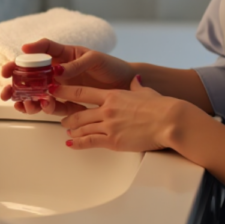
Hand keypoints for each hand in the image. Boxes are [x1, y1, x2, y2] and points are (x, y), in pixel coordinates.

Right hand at [0, 38, 135, 116]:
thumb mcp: (95, 60)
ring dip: (26, 98)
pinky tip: (36, 107)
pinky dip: (40, 106)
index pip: (44, 49)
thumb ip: (76, 65)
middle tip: (5, 88)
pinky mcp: (66, 101)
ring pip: (37, 91)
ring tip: (22, 103)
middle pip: (32, 74)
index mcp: (65, 54)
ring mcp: (61, 86)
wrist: (124, 85)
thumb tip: (57, 72)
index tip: (18, 55)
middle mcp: (59, 69)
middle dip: (16, 81)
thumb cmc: (111, 67)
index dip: (30, 50)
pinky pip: (49, 104)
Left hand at [57, 75, 182, 152]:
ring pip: (82, 128)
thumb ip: (135, 86)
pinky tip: (72, 143)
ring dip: (72, 130)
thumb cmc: (160, 106)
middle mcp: (107, 110)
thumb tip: (135, 80)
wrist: (168, 121)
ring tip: (67, 130)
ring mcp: (109, 126)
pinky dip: (78, 143)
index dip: (66, 91)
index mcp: (113, 95)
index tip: (56, 90)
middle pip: (78, 112)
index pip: (82, 92)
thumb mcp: (144, 91)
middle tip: (61, 116)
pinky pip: (90, 142)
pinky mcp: (113, 142)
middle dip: (67, 115)